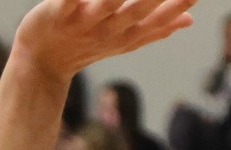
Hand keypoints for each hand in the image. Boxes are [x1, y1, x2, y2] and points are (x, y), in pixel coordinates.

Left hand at [14, 0, 198, 80]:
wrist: (41, 63)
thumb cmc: (86, 45)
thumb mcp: (124, 40)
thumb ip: (156, 28)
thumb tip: (190, 21)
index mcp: (126, 35)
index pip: (158, 21)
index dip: (178, 7)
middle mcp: (108, 29)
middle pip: (137, 11)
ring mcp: (83, 22)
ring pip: (107, 4)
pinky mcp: (57, 14)